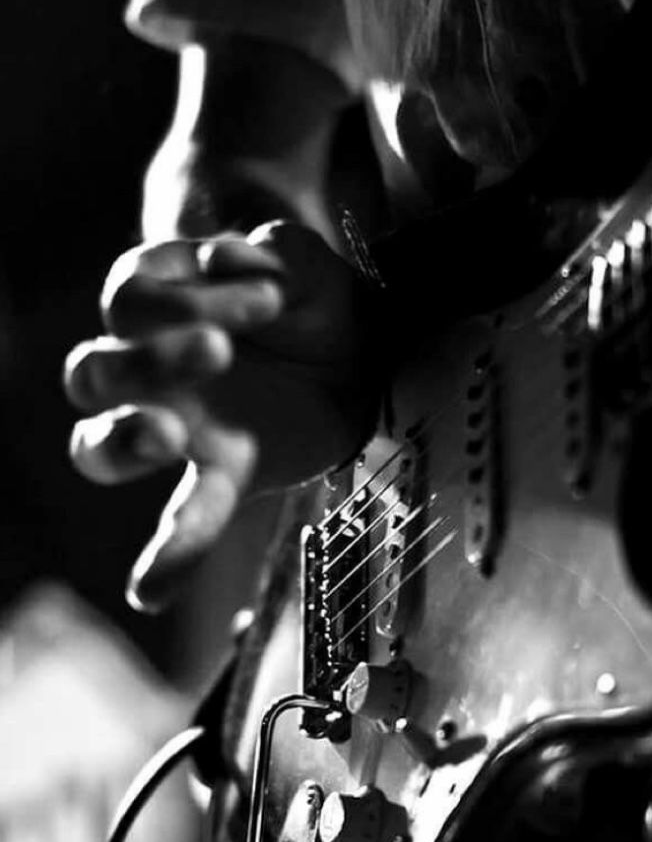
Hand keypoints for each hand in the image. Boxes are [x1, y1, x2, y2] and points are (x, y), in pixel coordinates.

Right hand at [64, 222, 378, 610]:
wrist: (370, 358)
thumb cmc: (320, 305)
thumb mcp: (310, 263)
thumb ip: (276, 250)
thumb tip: (230, 260)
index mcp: (164, 308)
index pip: (130, 298)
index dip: (186, 296)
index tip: (268, 297)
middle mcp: (153, 372)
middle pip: (91, 374)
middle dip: (145, 361)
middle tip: (220, 352)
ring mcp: (180, 431)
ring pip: (97, 447)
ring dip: (124, 442)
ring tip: (169, 437)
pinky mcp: (223, 477)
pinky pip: (181, 523)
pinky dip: (167, 558)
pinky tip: (151, 591)